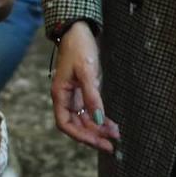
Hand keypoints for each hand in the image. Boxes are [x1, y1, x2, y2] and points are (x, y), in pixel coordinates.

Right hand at [51, 21, 120, 152]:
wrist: (78, 31)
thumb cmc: (79, 48)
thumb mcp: (87, 72)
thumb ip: (92, 96)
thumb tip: (98, 119)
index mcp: (60, 94)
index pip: (65, 124)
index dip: (81, 136)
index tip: (98, 142)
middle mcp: (65, 97)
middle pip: (76, 125)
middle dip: (93, 135)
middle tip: (111, 144)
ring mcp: (74, 95)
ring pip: (84, 119)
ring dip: (98, 128)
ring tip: (115, 134)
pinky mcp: (82, 91)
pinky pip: (89, 110)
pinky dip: (99, 118)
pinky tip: (111, 123)